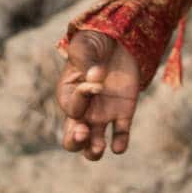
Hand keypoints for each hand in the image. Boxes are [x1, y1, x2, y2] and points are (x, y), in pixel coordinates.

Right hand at [56, 30, 140, 159]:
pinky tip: (119, 145)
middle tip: (84, 132)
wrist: (116, 41)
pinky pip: (120, 135)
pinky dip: (120, 144)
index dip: (83, 97)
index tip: (96, 82)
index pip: (72, 107)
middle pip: (72, 139)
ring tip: (99, 147)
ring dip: (93, 151)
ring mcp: (102, 115)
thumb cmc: (93, 44)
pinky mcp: (123, 114)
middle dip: (75, 141)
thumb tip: (96, 76)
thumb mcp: (86, 47)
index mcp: (68, 96)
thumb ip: (88, 61)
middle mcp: (83, 112)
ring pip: (93, 146)